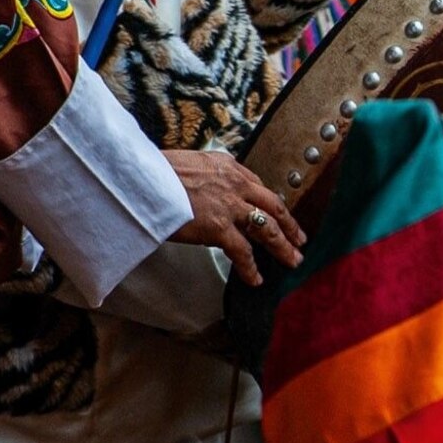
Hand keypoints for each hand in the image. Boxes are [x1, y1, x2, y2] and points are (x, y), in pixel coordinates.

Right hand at [166, 149, 303, 287]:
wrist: (142, 179)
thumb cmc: (156, 172)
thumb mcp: (188, 163)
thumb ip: (205, 175)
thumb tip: (204, 186)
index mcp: (227, 166)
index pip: (258, 186)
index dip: (271, 204)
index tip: (278, 214)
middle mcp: (235, 183)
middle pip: (274, 206)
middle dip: (290, 225)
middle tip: (300, 239)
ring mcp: (230, 206)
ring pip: (268, 228)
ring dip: (283, 247)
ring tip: (293, 261)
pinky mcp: (219, 227)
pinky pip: (243, 252)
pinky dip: (251, 268)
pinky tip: (256, 279)